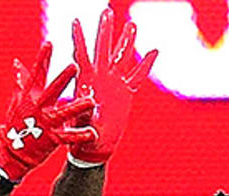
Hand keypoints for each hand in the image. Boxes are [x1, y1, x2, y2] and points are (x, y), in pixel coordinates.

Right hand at [0, 43, 95, 185]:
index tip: (49, 44)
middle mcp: (38, 108)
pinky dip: (81, 135)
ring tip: (91, 101)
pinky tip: (93, 133)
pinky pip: (69, 137)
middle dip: (63, 79)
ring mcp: (46, 124)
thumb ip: (22, 83)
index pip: (36, 74)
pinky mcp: (52, 139)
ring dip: (78, 107)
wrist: (12, 154)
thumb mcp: (17, 102)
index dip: (43, 59)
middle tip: (74, 66)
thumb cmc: (16, 125)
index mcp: (29, 97)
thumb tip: (18, 64)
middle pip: (52, 91)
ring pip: (64, 113)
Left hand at [66, 9, 157, 166]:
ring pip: (122, 58)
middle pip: (104, 49)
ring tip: (130, 25)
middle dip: (106, 31)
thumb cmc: (83, 138)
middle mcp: (101, 79)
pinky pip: (137, 76)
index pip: (82, 55)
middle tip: (107, 12)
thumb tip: (90, 106)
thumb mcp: (82, 125)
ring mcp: (114, 84)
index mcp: (87, 82)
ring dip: (126, 41)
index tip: (75, 21)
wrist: (94, 148)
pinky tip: (153, 51)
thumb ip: (87, 114)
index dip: (79, 39)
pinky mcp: (125, 94)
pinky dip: (145, 64)